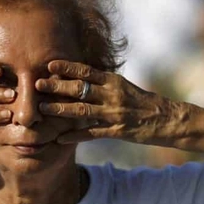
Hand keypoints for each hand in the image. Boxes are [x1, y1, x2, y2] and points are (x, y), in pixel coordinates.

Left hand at [36, 60, 182, 146]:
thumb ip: (104, 83)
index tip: (49, 65)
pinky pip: (92, 133)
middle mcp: (112, 94)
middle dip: (57, 86)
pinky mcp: (117, 131)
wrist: (168, 119)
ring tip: (42, 109)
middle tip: (36, 84)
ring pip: (82, 110)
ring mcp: (114, 113)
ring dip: (61, 109)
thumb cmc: (144, 103)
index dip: (67, 67)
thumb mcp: (124, 87)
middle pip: (80, 88)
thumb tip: (82, 76)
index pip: (87, 71)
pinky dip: (75, 136)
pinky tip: (59, 139)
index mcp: (114, 81)